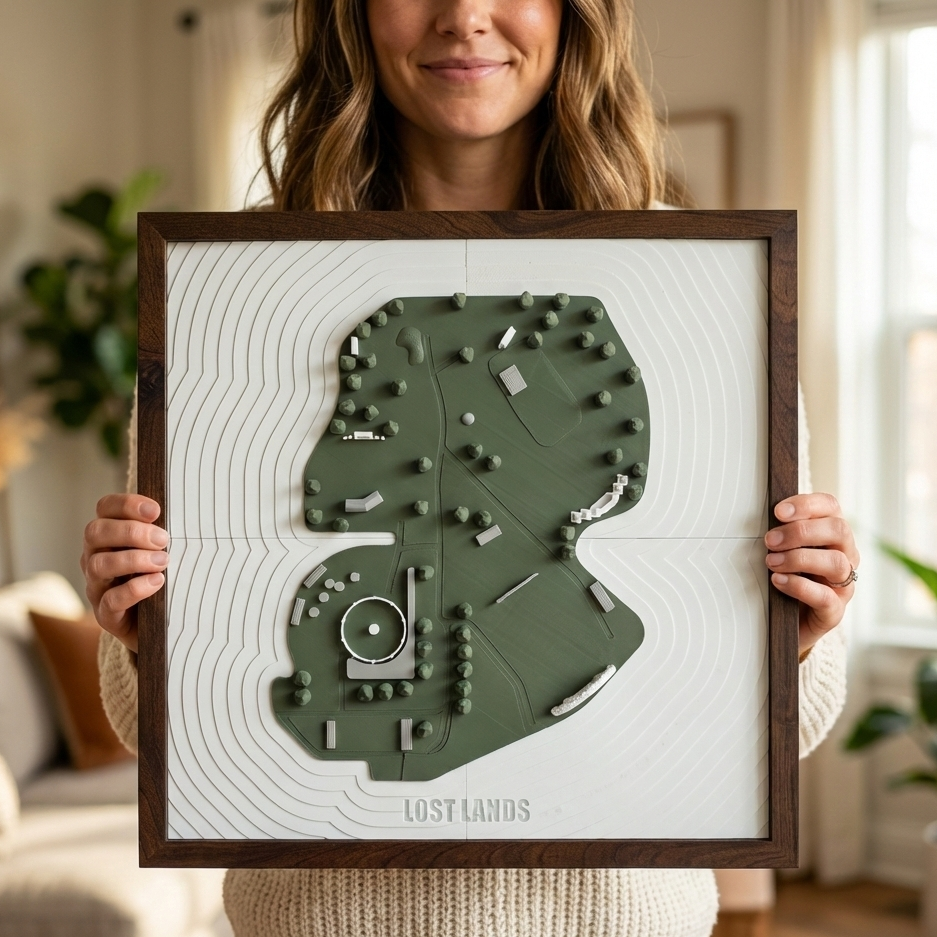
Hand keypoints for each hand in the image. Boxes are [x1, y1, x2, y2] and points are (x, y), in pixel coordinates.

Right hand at [80, 494, 167, 653]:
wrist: (158, 628)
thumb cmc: (161, 579)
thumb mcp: (161, 552)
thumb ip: (163, 535)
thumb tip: (186, 516)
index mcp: (108, 537)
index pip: (104, 509)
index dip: (126, 504)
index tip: (156, 511)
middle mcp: (95, 558)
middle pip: (95, 532)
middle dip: (131, 532)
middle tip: (163, 539)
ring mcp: (97, 587)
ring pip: (98, 565)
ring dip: (133, 559)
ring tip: (163, 561)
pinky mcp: (105, 614)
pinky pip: (111, 600)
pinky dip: (135, 589)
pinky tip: (157, 582)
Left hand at [764, 493, 858, 653]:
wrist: (786, 624)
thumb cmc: (784, 577)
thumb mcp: (781, 551)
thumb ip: (780, 534)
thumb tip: (761, 519)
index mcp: (832, 534)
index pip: (831, 507)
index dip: (806, 504)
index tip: (778, 512)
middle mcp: (845, 556)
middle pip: (838, 530)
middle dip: (801, 531)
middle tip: (770, 540)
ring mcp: (843, 584)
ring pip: (836, 563)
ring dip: (799, 558)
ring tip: (772, 562)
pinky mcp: (834, 611)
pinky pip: (825, 596)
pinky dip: (798, 586)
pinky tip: (778, 581)